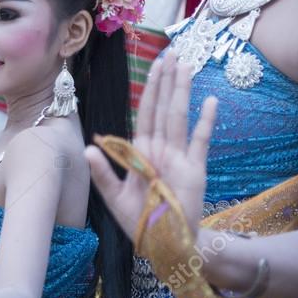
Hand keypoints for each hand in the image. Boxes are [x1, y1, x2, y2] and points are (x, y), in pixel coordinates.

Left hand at [85, 52, 216, 245]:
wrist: (166, 246)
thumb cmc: (140, 222)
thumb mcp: (115, 198)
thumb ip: (104, 172)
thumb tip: (88, 147)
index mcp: (142, 152)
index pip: (146, 112)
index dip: (151, 87)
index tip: (157, 63)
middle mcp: (161, 149)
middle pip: (163, 108)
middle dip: (167, 80)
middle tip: (174, 52)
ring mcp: (179, 158)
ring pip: (179, 118)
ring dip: (181, 92)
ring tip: (187, 66)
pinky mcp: (195, 171)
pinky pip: (199, 143)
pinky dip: (205, 123)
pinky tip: (210, 102)